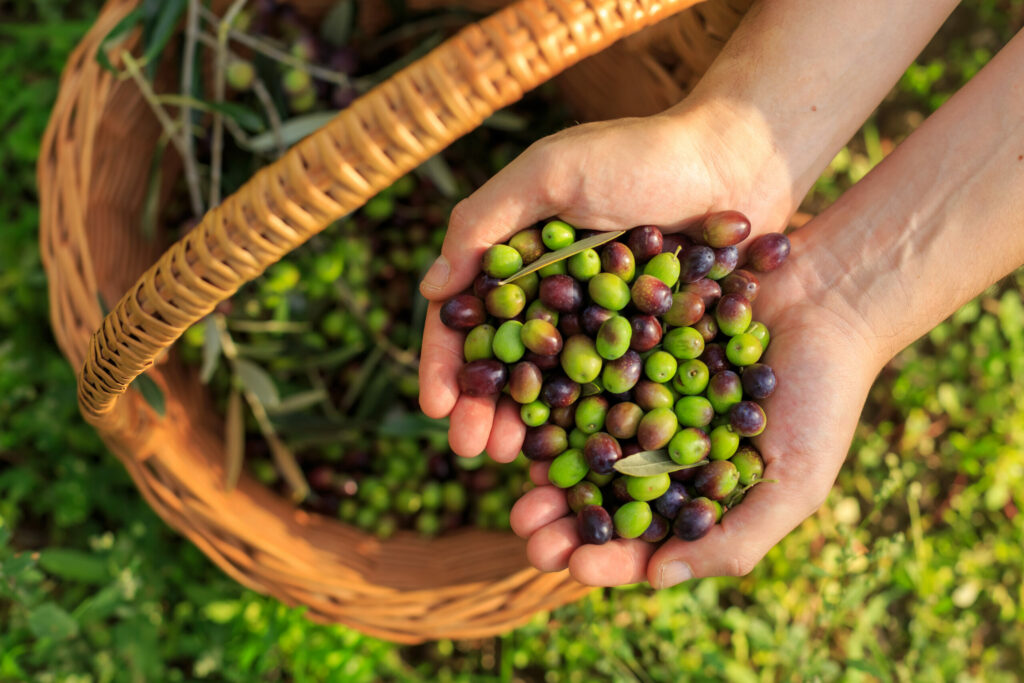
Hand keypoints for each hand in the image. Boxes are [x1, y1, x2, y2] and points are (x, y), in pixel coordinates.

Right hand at [417, 108, 791, 459]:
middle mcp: (553, 298)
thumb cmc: (640, 153)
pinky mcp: (647, 344)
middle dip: (481, 408)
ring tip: (512, 461)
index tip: (436, 405)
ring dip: (527, 426)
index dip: (446, 362)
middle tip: (468, 447)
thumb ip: (485, 220)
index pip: (468, 318)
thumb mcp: (550, 171)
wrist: (740, 161)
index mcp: (520, 259)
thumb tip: (429, 289)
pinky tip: (576, 453)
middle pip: (507, 364)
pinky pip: (611, 390)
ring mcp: (600, 325)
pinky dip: (590, 422)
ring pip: (553, 388)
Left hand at [509, 252, 882, 585]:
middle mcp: (658, 451)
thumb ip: (735, 539)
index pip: (643, 541)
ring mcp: (638, 399)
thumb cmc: (824, 399)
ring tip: (517, 483)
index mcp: (695, 494)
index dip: (607, 559)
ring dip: (547, 465)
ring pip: (581, 441)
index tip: (574, 567)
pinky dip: (556, 395)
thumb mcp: (794, 482)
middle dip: (562, 518)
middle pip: (600, 496)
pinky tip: (528, 410)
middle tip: (526, 532)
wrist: (830, 299)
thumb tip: (657, 581)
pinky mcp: (628, 347)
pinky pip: (585, 375)